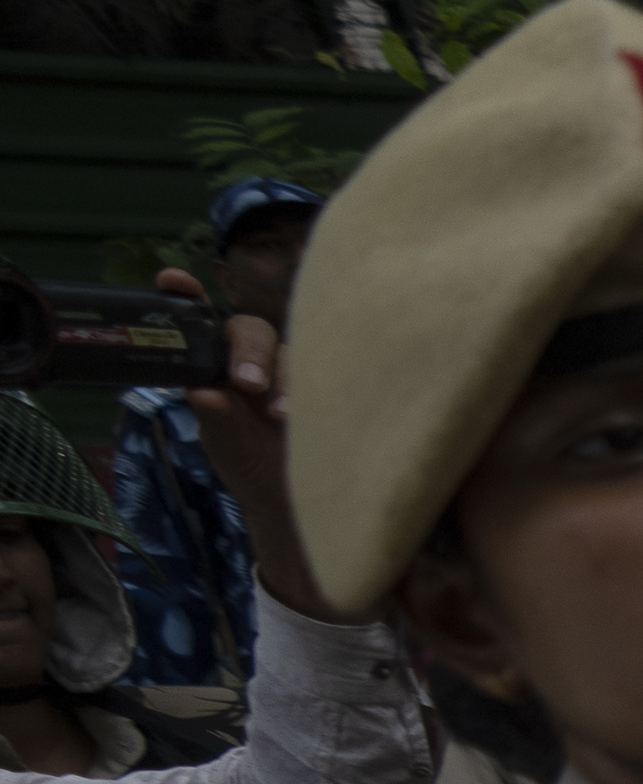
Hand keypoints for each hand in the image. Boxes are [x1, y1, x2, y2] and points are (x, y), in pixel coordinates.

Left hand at [162, 267, 320, 615]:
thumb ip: (216, 418)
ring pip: (291, 351)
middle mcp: (253, 359)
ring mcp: (292, 371)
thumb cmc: (250, 466)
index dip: (187, 296)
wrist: (296, 502)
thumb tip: (203, 392)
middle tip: (246, 383)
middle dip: (248, 349)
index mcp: (218, 364)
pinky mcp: (327, 387)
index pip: (200, 321)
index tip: (172, 281)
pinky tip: (308, 415)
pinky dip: (317, 389)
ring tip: (281, 416)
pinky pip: (328, 373)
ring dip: (284, 377)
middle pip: (251, 329)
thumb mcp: (225, 444)